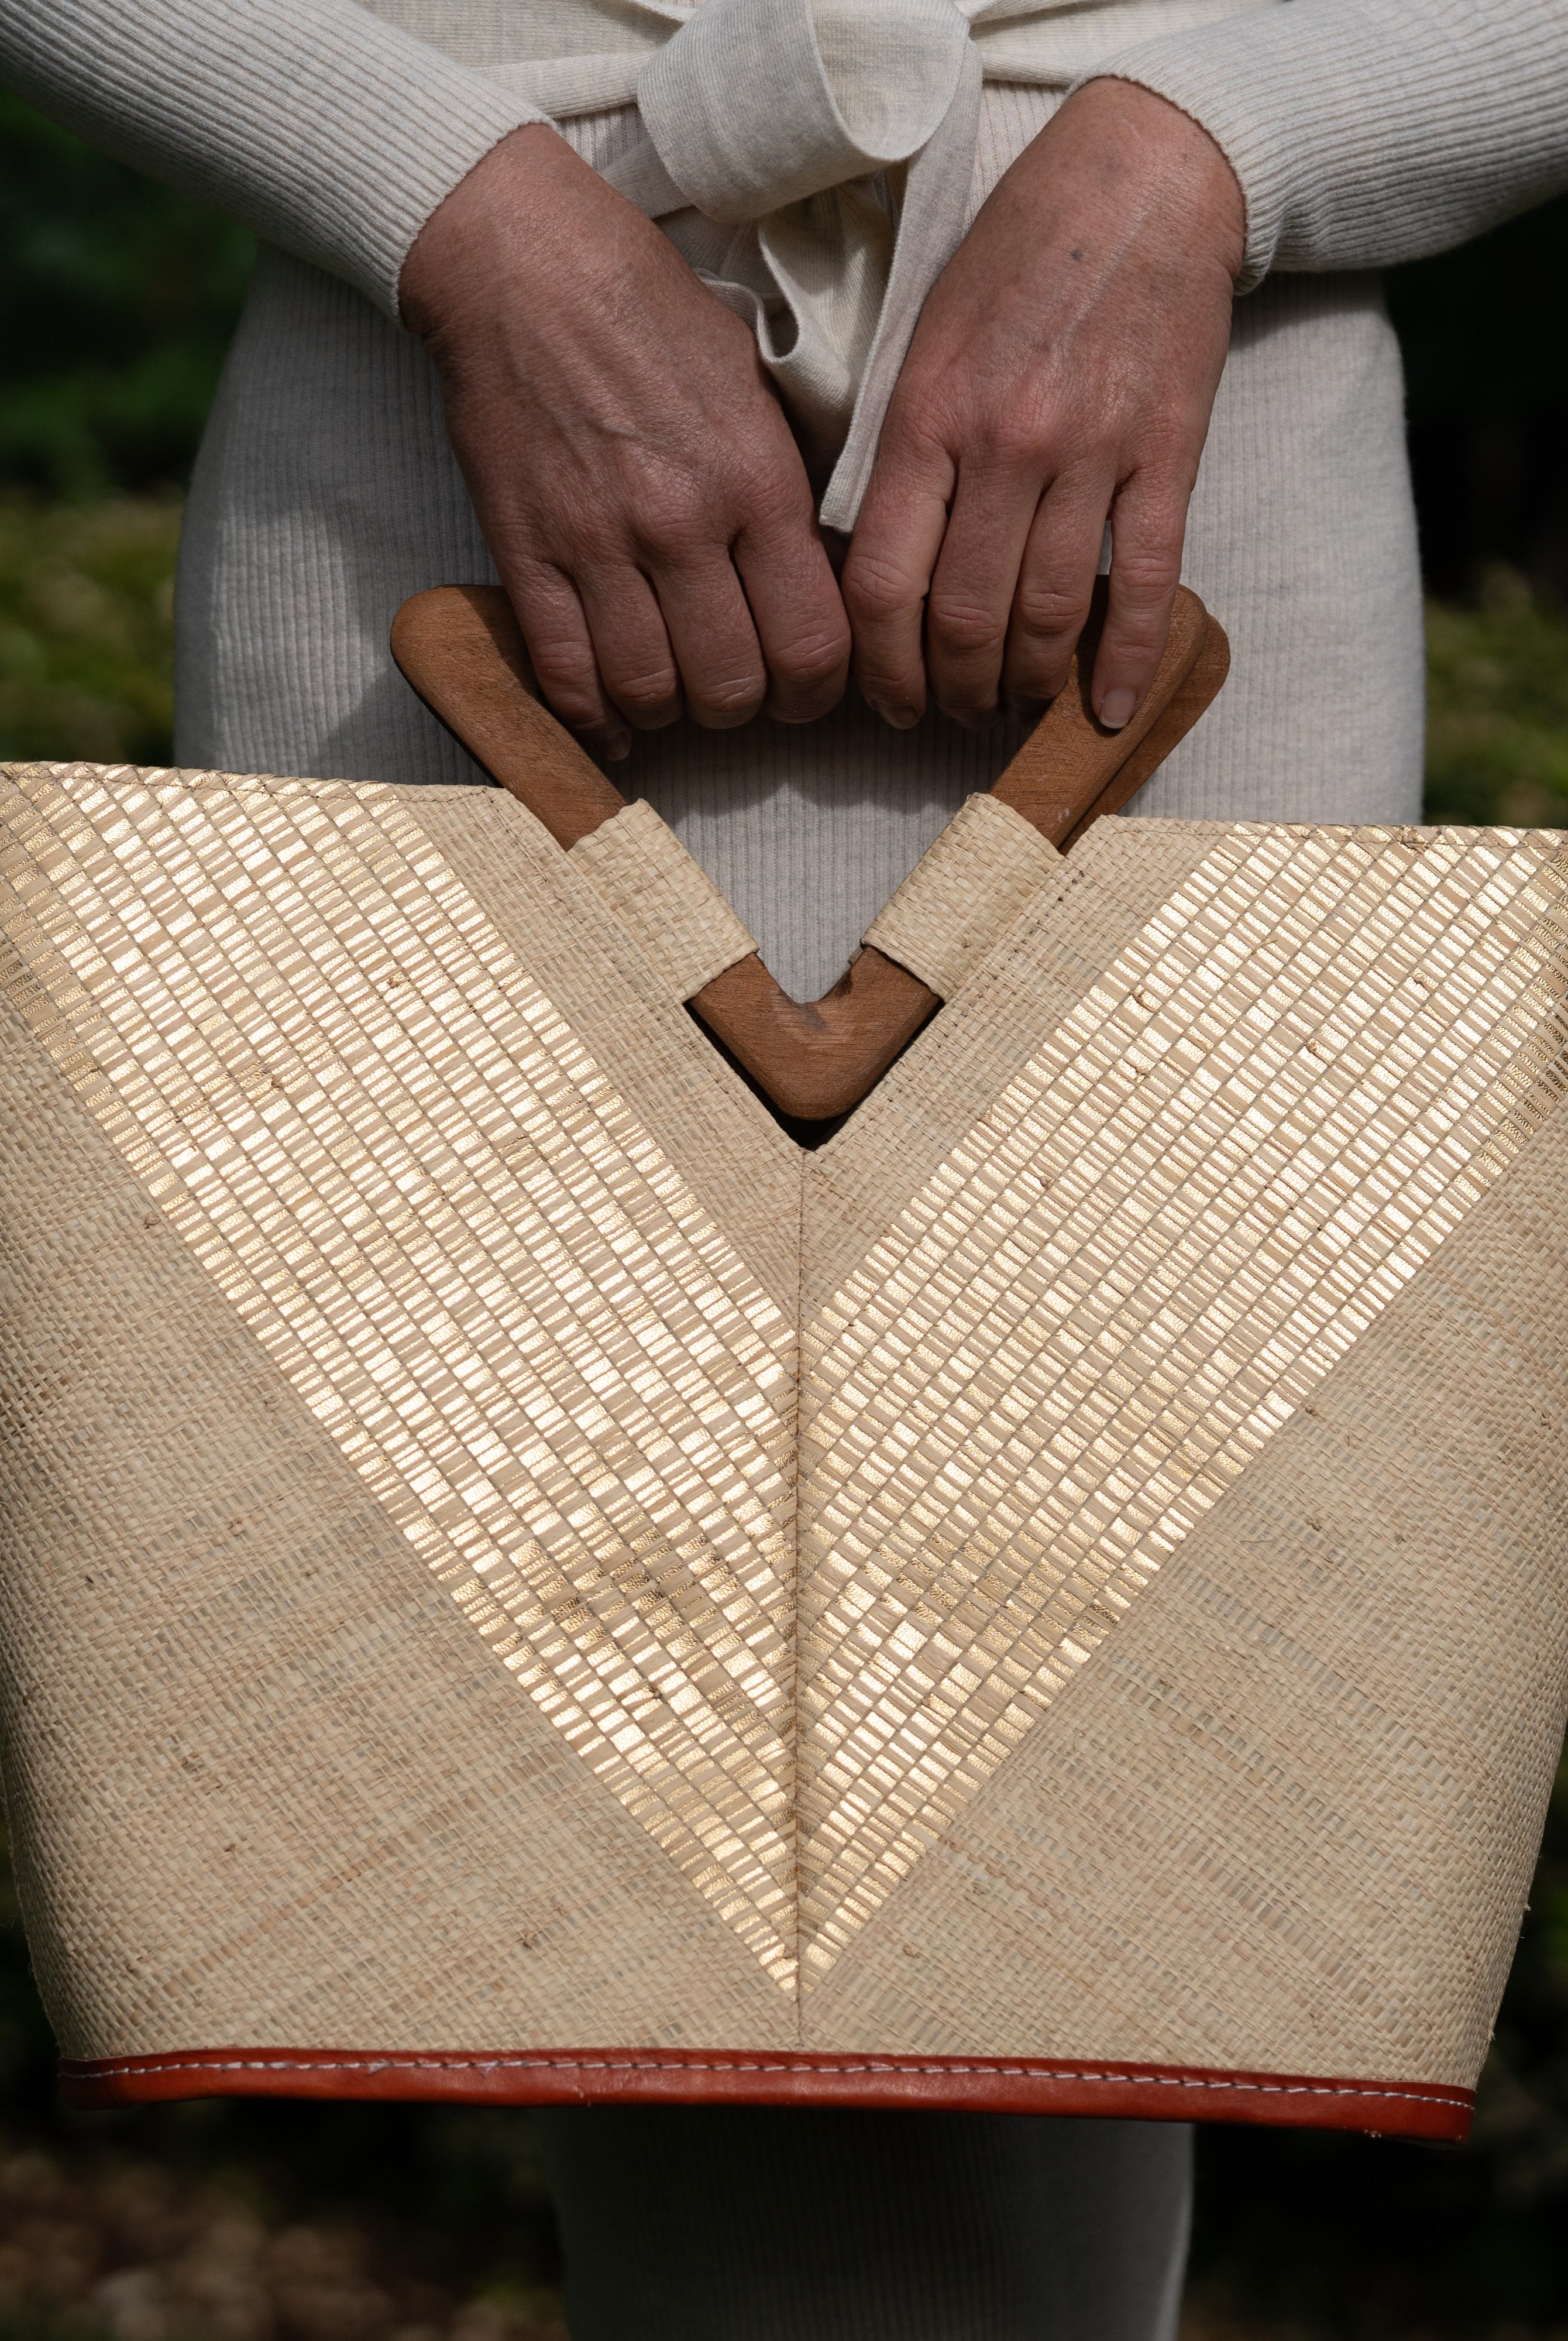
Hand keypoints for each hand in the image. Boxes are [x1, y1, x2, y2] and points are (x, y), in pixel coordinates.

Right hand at [400, 126, 849, 758]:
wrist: (525, 267)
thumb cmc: (652, 317)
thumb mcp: (759, 385)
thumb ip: (794, 488)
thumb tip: (826, 585)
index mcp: (755, 479)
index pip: (812, 642)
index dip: (820, 689)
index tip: (809, 684)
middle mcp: (680, 522)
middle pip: (733, 686)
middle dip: (748, 707)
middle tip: (743, 690)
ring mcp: (596, 542)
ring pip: (651, 693)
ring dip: (672, 713)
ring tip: (679, 692)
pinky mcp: (524, 551)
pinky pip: (565, 674)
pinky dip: (594, 717)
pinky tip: (615, 718)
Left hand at [843, 79, 1243, 732]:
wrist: (1140, 183)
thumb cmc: (1015, 263)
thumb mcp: (924, 346)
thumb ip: (899, 457)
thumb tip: (877, 574)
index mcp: (928, 418)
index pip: (884, 585)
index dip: (882, 668)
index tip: (890, 702)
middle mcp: (1004, 443)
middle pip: (965, 619)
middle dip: (953, 691)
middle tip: (954, 714)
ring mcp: (1092, 452)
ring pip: (1048, 615)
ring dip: (1026, 685)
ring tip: (1014, 705)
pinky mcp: (1167, 455)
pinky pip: (1147, 583)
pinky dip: (1127, 661)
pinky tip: (1113, 709)